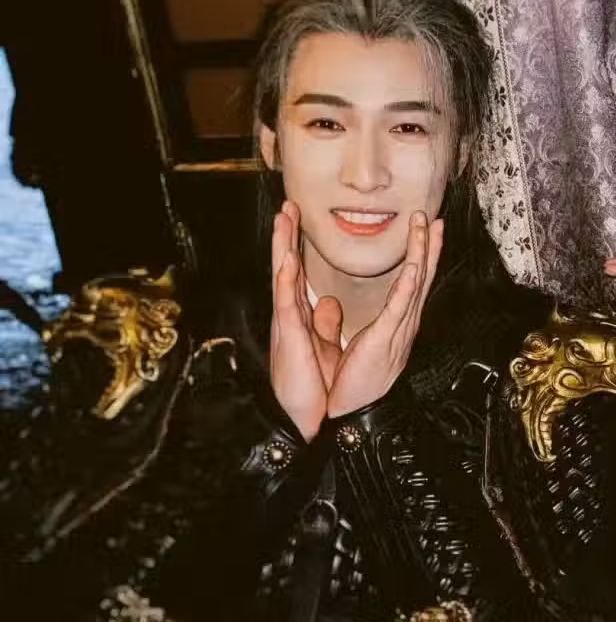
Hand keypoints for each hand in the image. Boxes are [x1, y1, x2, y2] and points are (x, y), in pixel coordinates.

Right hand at [269, 201, 340, 440]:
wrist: (306, 417)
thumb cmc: (311, 384)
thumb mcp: (322, 346)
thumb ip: (323, 323)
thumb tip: (327, 303)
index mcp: (302, 316)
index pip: (299, 272)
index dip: (297, 244)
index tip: (296, 217)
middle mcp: (292, 315)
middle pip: (287, 266)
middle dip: (286, 235)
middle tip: (286, 204)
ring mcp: (288, 324)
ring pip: (283, 277)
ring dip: (282, 246)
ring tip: (283, 218)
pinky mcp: (290, 337)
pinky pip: (288, 304)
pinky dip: (287, 281)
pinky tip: (287, 260)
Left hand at [324, 211, 443, 416]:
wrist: (352, 416)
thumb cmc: (349, 384)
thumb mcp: (345, 344)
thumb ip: (336, 321)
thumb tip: (328, 303)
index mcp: (394, 325)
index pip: (410, 284)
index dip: (419, 256)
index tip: (424, 231)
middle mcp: (402, 325)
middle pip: (421, 278)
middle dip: (429, 247)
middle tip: (434, 218)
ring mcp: (398, 331)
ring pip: (415, 284)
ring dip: (422, 254)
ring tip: (426, 227)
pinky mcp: (386, 339)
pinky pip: (400, 307)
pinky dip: (409, 285)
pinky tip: (416, 266)